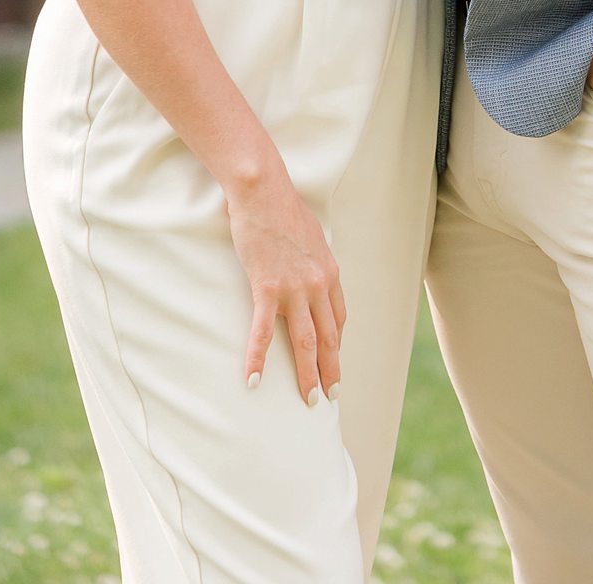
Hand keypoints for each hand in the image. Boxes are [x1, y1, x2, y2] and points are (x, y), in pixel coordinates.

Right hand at [224, 160, 345, 403]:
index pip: (337, 317)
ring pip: (305, 342)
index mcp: (329, 271)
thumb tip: (310, 268)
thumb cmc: (283, 208)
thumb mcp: (311, 235)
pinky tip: (254, 380)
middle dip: (331, 370)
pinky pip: (264, 332)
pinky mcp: (267, 288)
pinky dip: (259, 359)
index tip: (333, 360)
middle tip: (331, 396)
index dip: (336, 342)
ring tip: (309, 401)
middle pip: (328, 337)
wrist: (264, 191)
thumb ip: (313, 258)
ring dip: (308, 375)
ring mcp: (294, 288)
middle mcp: (318, 284)